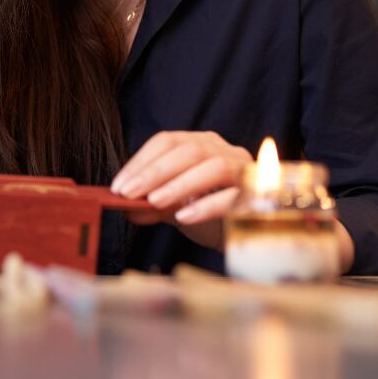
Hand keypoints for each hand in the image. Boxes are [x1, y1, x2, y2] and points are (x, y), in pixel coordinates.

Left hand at [110, 131, 252, 249]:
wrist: (250, 237)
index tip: (119, 185)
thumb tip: (125, 207)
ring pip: (213, 166)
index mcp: (202, 144)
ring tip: (154, 202)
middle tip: (129, 193)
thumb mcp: (177, 208)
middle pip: (189, 151)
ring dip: (179, 184)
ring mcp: (245, 170)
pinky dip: (206, 205)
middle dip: (155, 172)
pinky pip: (232, 196)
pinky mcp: (258, 194)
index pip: (167, 141)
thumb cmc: (211, 216)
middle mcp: (225, 150)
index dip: (141, 161)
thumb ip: (153, 205)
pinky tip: (184, 217)